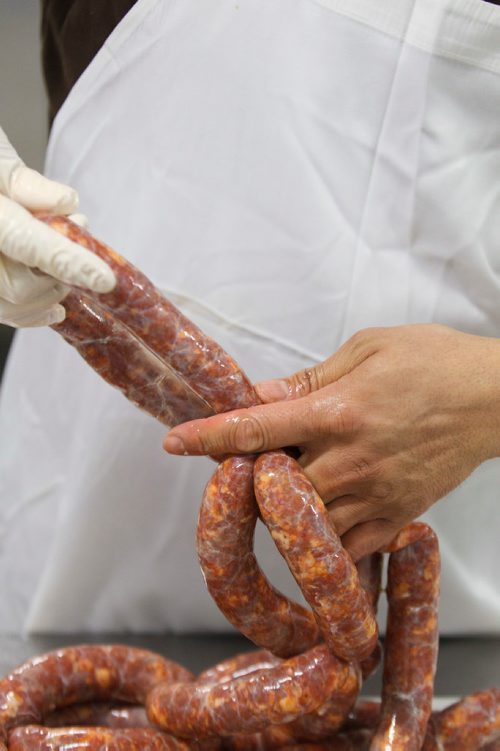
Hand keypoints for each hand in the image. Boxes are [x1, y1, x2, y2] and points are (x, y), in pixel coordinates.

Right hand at [0, 127, 114, 326]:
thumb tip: (65, 204)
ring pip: (12, 307)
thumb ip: (22, 182)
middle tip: (77, 229)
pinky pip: (5, 314)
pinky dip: (34, 312)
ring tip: (60, 258)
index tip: (104, 279)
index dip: (67, 262)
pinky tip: (54, 305)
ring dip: (49, 290)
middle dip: (58, 271)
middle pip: (19, 285)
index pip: (25, 243)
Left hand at [164, 324, 499, 559]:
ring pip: (302, 525)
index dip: (209, 437)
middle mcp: (349, 460)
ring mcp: (373, 496)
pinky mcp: (395, 517)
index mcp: (337, 411)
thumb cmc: (433, 362)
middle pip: (271, 488)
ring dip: (279, 512)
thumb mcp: (368, 348)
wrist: (494, 400)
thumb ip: (310, 378)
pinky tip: (318, 518)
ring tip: (282, 490)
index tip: (174, 442)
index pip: (257, 428)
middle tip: (245, 466)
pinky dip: (321, 540)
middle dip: (245, 481)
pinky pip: (345, 548)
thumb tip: (262, 395)